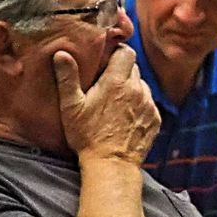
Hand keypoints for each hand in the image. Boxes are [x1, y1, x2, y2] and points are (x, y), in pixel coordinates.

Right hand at [53, 47, 158, 164]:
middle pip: (134, 69)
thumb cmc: (87, 136)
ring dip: (131, 90)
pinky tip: (125, 117)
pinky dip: (139, 106)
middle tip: (106, 83)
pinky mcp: (155, 120)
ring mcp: (149, 105)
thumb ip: (67, 77)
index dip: (118, 52)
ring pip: (142, 86)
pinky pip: (149, 104)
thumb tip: (61, 53)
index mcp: (116, 82)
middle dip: (121, 72)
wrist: (111, 164)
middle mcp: (137, 90)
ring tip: (115, 103)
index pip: (127, 52)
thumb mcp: (71, 107)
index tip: (107, 59)